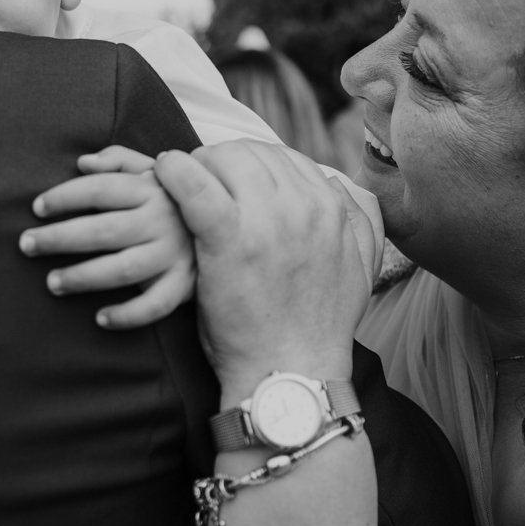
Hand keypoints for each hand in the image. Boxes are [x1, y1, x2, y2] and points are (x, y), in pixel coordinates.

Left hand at [20, 146, 195, 329]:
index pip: (100, 189)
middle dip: (59, 238)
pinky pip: (154, 306)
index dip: (64, 197)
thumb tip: (82, 163)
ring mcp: (174, 255)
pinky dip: (127, 315)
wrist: (231, 225)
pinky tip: (99, 319)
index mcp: (152, 189)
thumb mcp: (155, 171)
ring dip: (84, 277)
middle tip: (26, 245)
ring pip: (123, 270)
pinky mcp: (184, 285)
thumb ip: (119, 160)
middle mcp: (162, 221)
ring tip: (52, 282)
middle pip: (103, 230)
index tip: (36, 208)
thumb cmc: (176, 197)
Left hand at [153, 141, 370, 397]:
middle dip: (221, 161)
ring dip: (197, 165)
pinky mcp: (227, 240)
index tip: (232, 182)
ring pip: (222, 158)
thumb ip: (361, 223)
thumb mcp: (361, 271)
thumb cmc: (318, 330)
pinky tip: (163, 173)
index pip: (283, 157)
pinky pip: (194, 184)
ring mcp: (265, 221)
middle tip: (201, 182)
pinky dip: (174, 171)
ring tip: (181, 185)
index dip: (251, 165)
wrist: (291, 374)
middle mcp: (303, 206)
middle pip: (250, 151)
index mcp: (330, 209)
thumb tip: (342, 189)